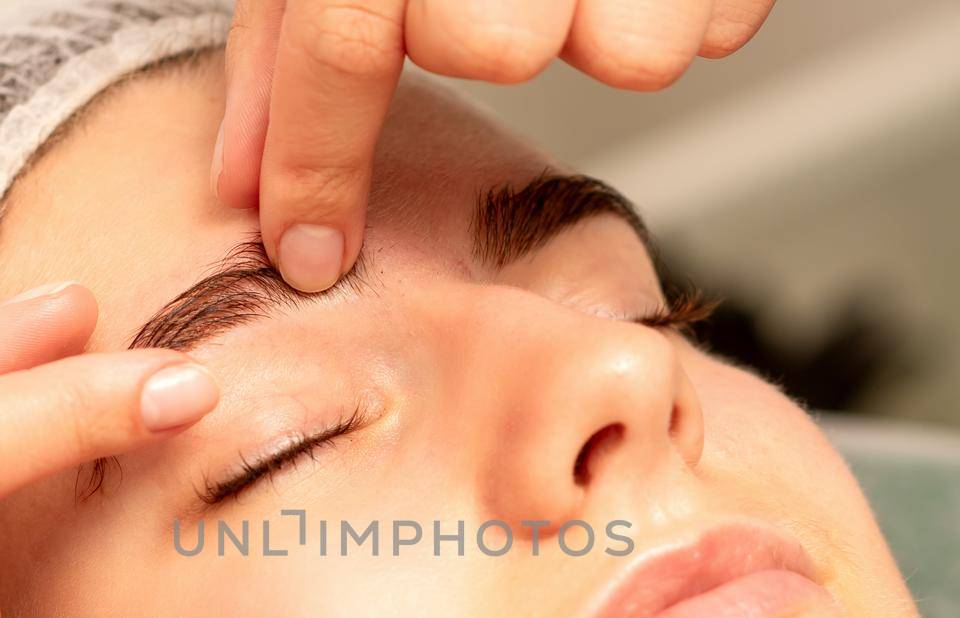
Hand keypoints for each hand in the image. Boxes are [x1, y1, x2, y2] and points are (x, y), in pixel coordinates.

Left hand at [214, 0, 776, 291]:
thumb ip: (285, 52)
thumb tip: (244, 182)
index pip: (341, 33)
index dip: (318, 160)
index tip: (309, 251)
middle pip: (492, 44)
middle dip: (492, 31)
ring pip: (628, 52)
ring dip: (608, 27)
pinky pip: (715, 28)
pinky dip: (688, 9)